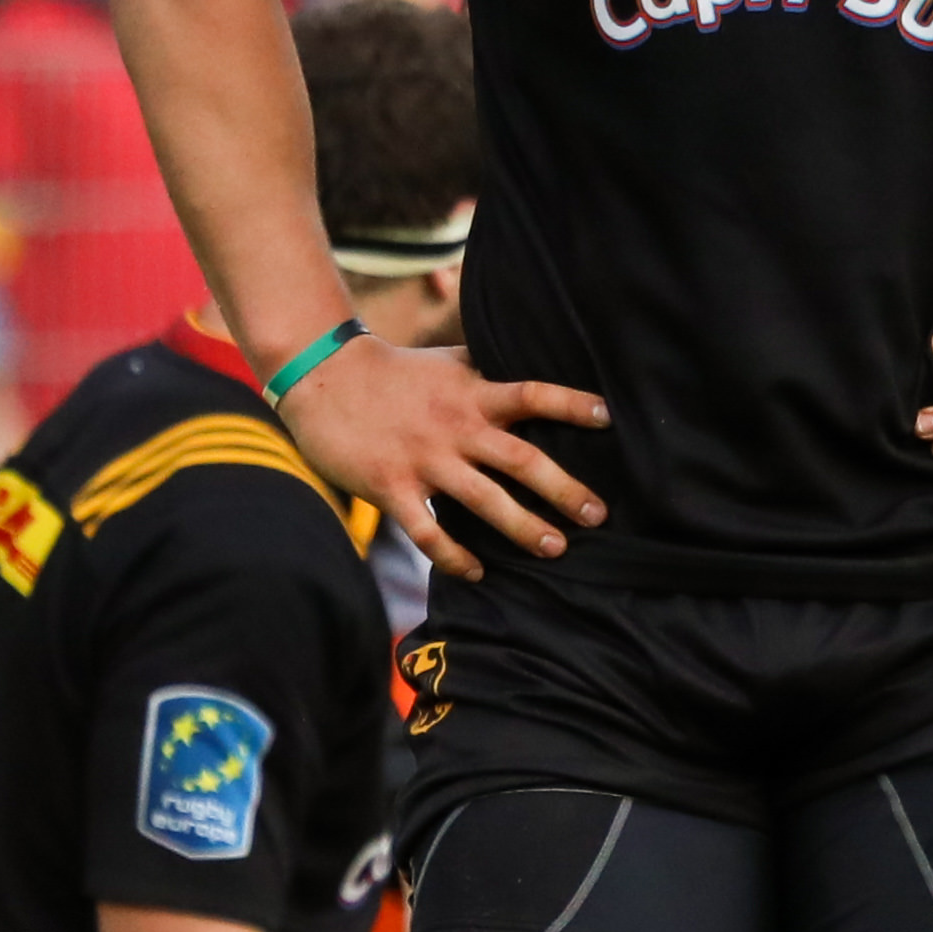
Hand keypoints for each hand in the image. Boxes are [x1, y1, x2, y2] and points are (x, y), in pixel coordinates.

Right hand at [275, 331, 609, 582]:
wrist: (323, 377)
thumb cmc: (395, 373)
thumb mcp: (448, 361)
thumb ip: (489, 369)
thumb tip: (536, 359)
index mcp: (472, 393)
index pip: (532, 394)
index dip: (572, 405)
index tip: (609, 419)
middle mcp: (455, 426)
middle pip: (520, 459)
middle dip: (563, 489)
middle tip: (598, 515)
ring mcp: (424, 460)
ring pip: (484, 500)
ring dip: (523, 528)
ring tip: (555, 549)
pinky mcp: (391, 487)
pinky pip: (429, 532)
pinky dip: (455, 556)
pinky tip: (479, 572)